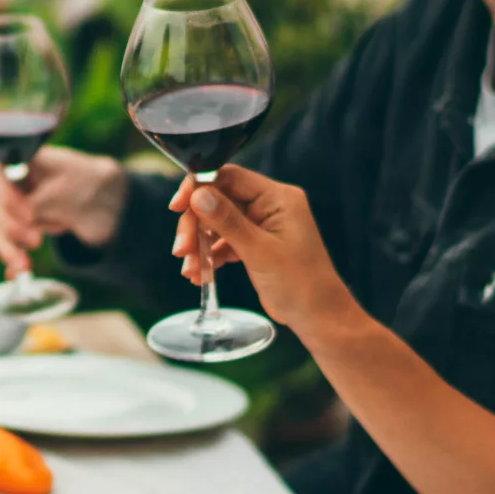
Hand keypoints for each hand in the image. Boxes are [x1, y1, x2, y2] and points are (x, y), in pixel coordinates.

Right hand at [0, 146, 128, 272]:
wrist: (95, 198)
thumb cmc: (80, 180)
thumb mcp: (64, 188)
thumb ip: (40, 200)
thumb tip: (25, 215)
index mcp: (16, 157)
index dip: (4, 195)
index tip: (28, 215)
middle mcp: (4, 178)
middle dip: (9, 227)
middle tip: (35, 241)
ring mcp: (5, 202)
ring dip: (8, 248)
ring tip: (24, 266)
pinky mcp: (12, 224)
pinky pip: (5, 241)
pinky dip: (11, 257)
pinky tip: (16, 274)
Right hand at [171, 165, 363, 335]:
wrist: (317, 316)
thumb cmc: (300, 284)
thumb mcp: (260, 251)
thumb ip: (228, 222)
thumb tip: (198, 195)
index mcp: (278, 198)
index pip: (230, 177)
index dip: (199, 187)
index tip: (177, 207)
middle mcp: (269, 206)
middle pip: (218, 200)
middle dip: (196, 224)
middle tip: (181, 249)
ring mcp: (261, 225)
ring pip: (217, 223)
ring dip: (199, 244)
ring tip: (189, 269)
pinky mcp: (255, 244)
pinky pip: (223, 242)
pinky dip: (209, 256)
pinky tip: (199, 275)